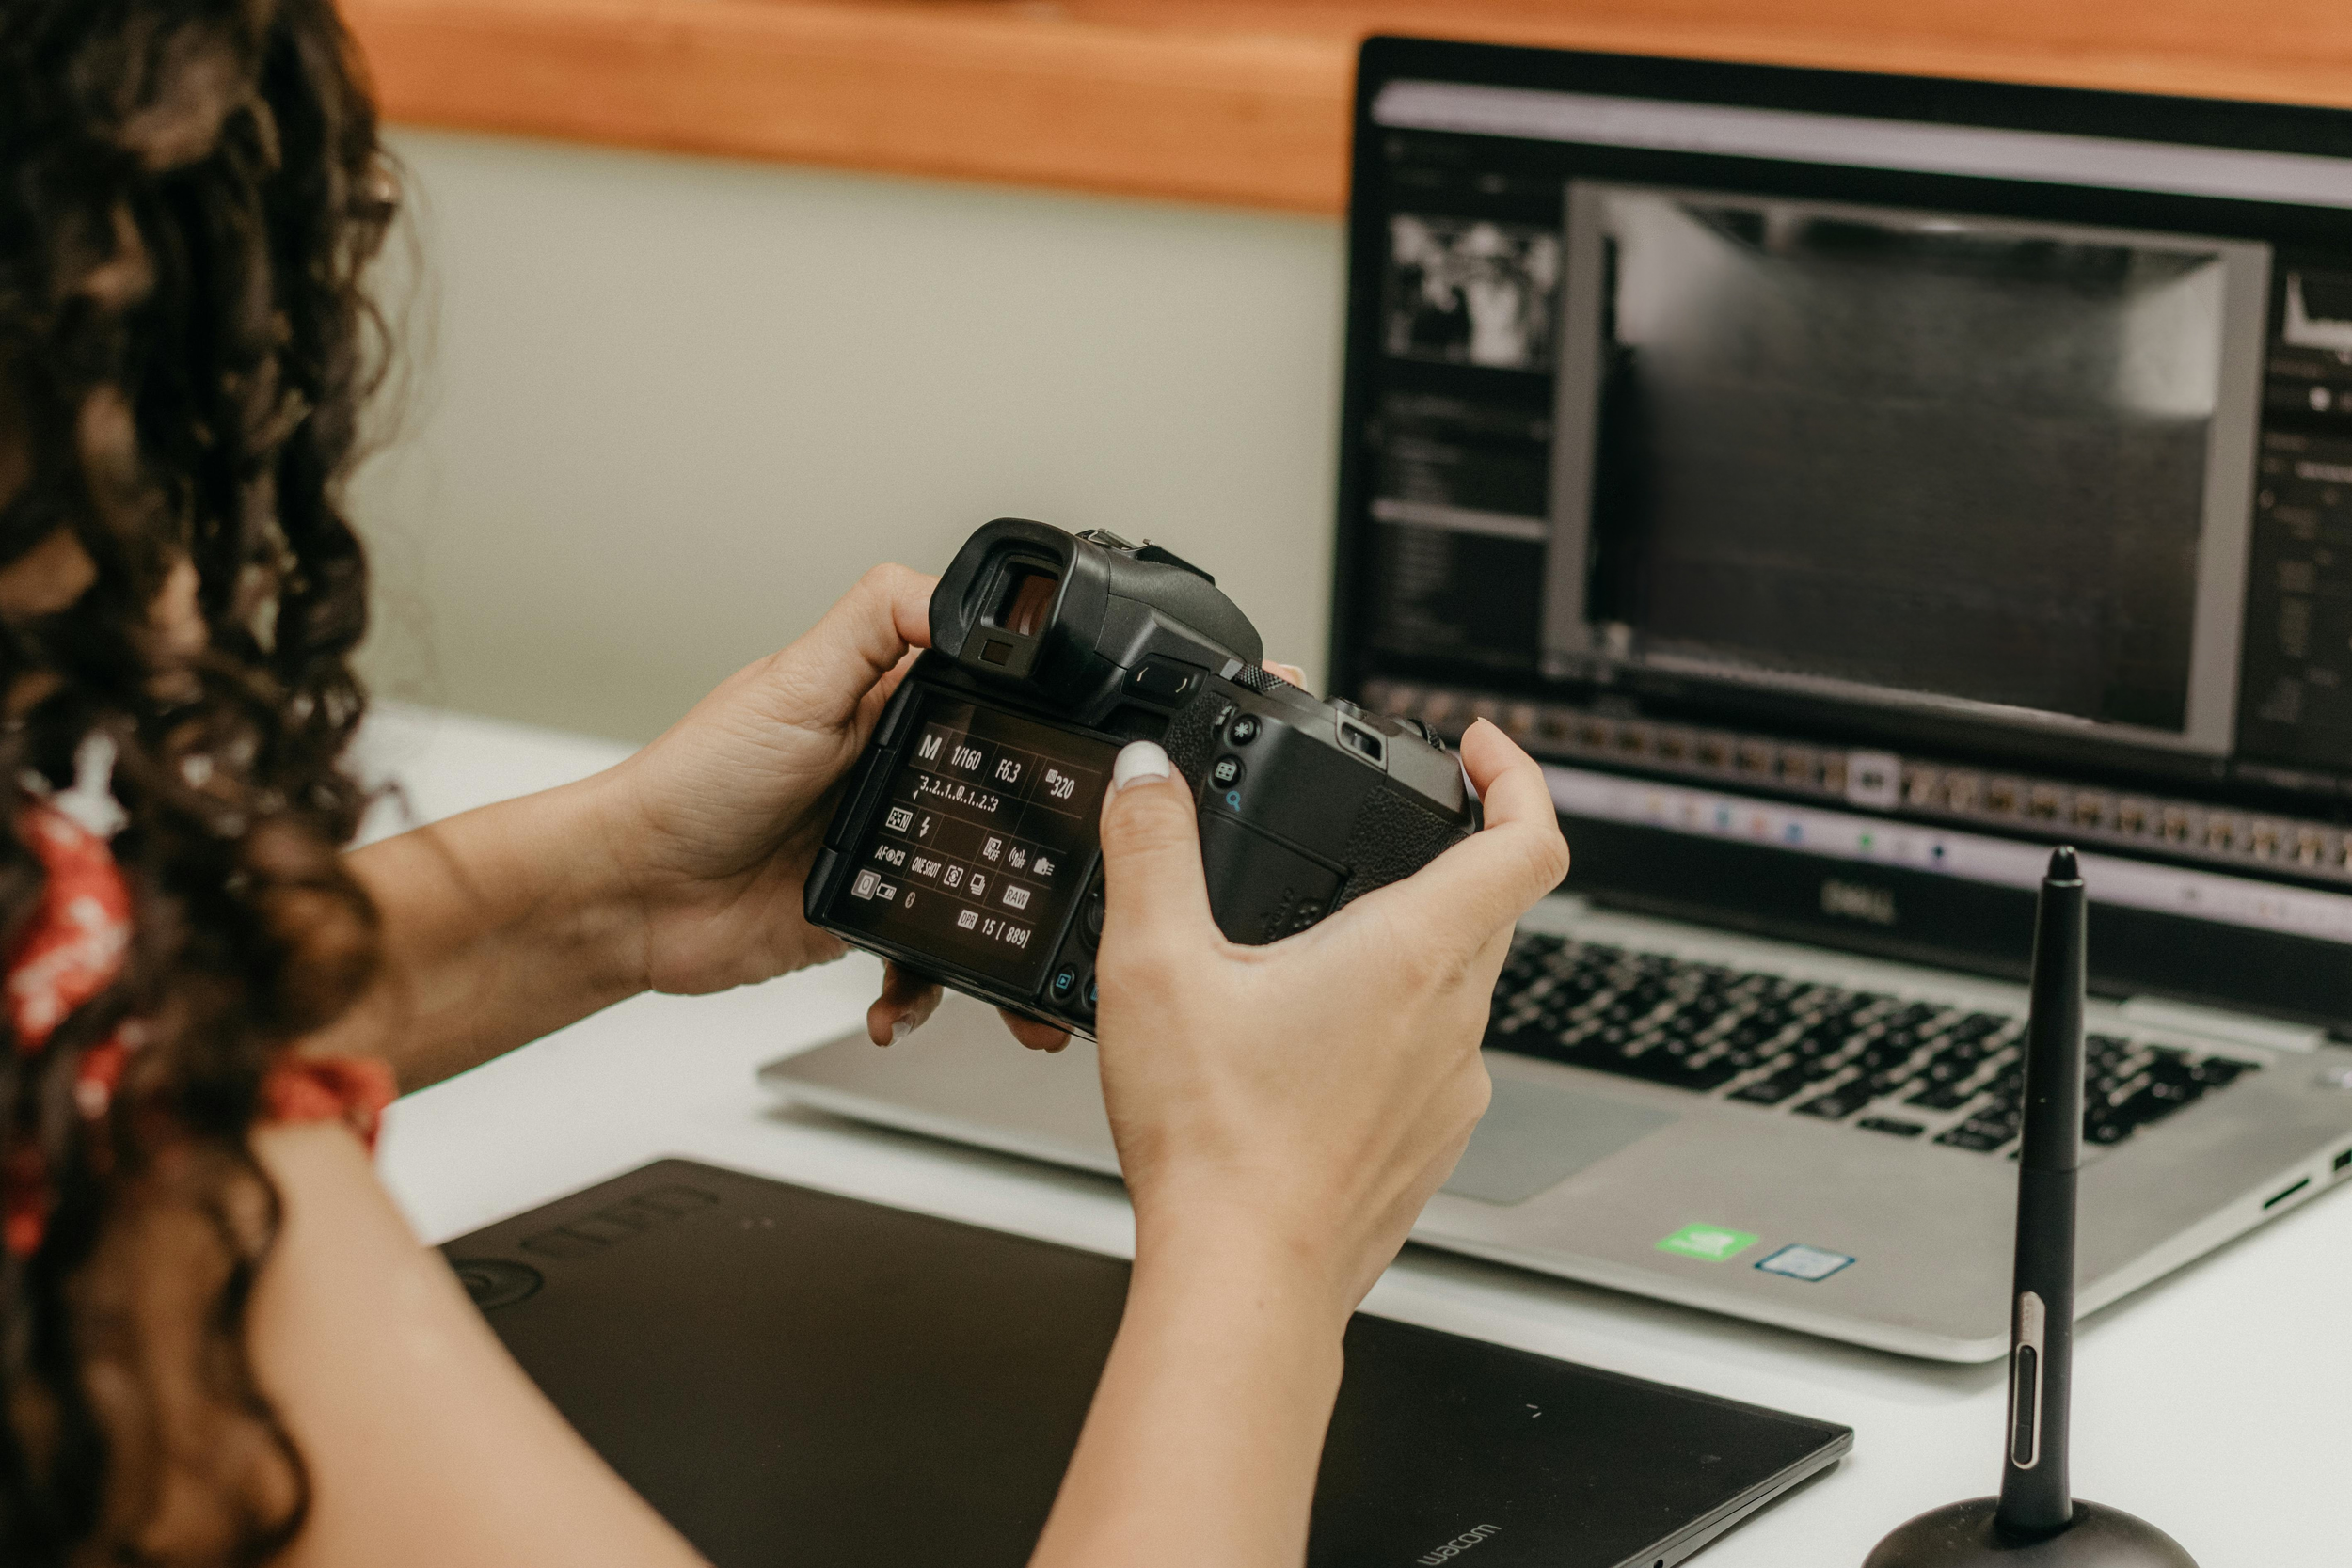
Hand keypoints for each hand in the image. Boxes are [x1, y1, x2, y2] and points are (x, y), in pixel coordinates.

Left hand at [591, 565, 1062, 1048]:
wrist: (633, 895)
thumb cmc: (692, 783)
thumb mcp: (793, 681)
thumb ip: (878, 619)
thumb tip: (967, 595)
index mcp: (889, 704)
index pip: (993, 695)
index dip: (1038, 713)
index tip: (1079, 743)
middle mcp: (896, 773)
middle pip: (1006, 798)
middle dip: (1039, 840)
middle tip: (1063, 864)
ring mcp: (889, 849)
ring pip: (983, 884)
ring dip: (1002, 924)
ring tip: (1015, 950)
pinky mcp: (873, 917)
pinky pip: (930, 958)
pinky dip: (929, 986)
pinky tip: (907, 998)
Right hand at [1088, 718, 1568, 1320]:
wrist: (1243, 1283)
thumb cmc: (1217, 1145)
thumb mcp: (1153, 966)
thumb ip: (1151, 850)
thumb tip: (1149, 774)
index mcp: (1412, 955)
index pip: (1528, 838)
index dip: (1515, 772)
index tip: (1475, 747)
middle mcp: (1453, 1018)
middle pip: (1491, 904)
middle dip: (1440, 853)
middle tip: (1371, 832)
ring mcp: (1450, 1088)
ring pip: (1458, 983)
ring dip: (1406, 948)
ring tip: (1313, 945)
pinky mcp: (1427, 1144)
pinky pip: (1430, 1058)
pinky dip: (1387, 1028)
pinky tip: (1304, 1047)